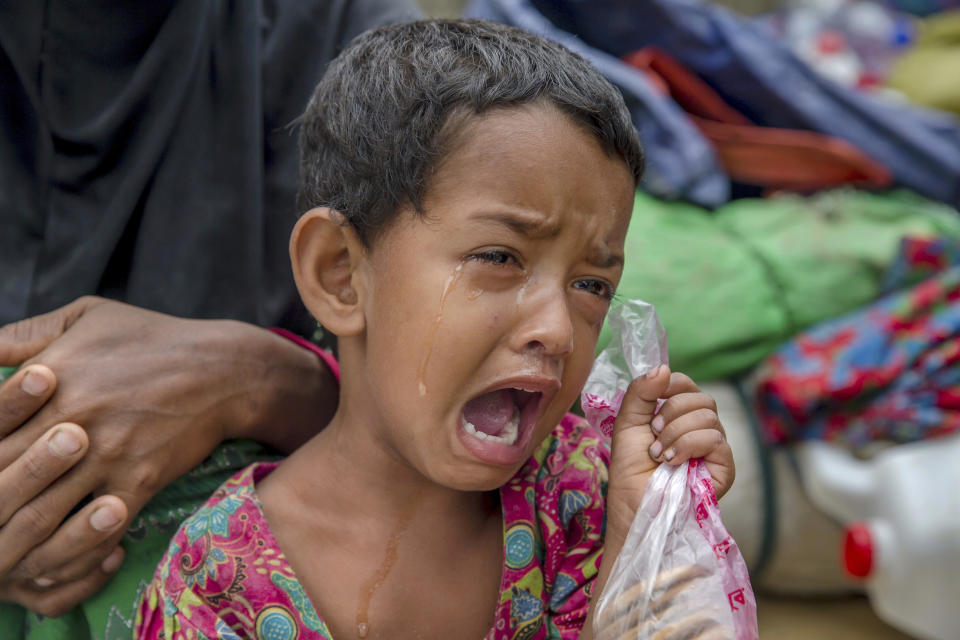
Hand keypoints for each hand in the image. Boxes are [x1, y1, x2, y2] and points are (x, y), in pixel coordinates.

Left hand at [0, 296, 335, 615]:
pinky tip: (58, 556)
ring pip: (40, 514)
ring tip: (7, 554)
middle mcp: (71, 422)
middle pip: (4, 480)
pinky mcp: (138, 482)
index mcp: (50, 380)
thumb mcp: (87, 316)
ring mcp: (105, 456)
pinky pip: (93, 531)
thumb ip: (26, 333)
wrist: (225, 369)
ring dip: (18, 538)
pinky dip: (70, 551)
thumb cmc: (154, 338)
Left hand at [581, 365, 733, 639]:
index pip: (686, 384)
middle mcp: (698, 429)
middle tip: (653, 435)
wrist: (634, 509)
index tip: (653, 406)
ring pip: (708, 415)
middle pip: (700, 396)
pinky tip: (673, 462)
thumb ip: (641, 393)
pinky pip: (716, 438)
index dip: (672, 385)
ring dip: (676, 432)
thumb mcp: (627, 425)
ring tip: (660, 455)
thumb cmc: (630, 473)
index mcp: (676, 417)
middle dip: (671, 411)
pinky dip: (689, 445)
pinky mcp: (724, 467)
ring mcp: (713, 449)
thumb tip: (663, 367)